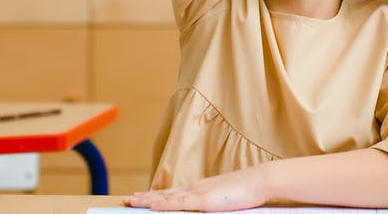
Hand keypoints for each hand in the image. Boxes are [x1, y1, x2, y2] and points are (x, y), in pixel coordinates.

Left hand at [124, 164, 267, 211]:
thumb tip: (211, 207)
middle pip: (165, 193)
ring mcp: (199, 192)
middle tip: (127, 200)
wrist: (261, 180)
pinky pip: (179, 203)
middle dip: (144, 198)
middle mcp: (196, 188)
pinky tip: (151, 206)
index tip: (142, 196)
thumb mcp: (228, 199)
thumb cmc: (249, 190)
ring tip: (130, 202)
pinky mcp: (204, 199)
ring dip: (147, 200)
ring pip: (167, 197)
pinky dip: (163, 204)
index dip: (157, 195)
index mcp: (201, 188)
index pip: (174, 192)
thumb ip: (216, 203)